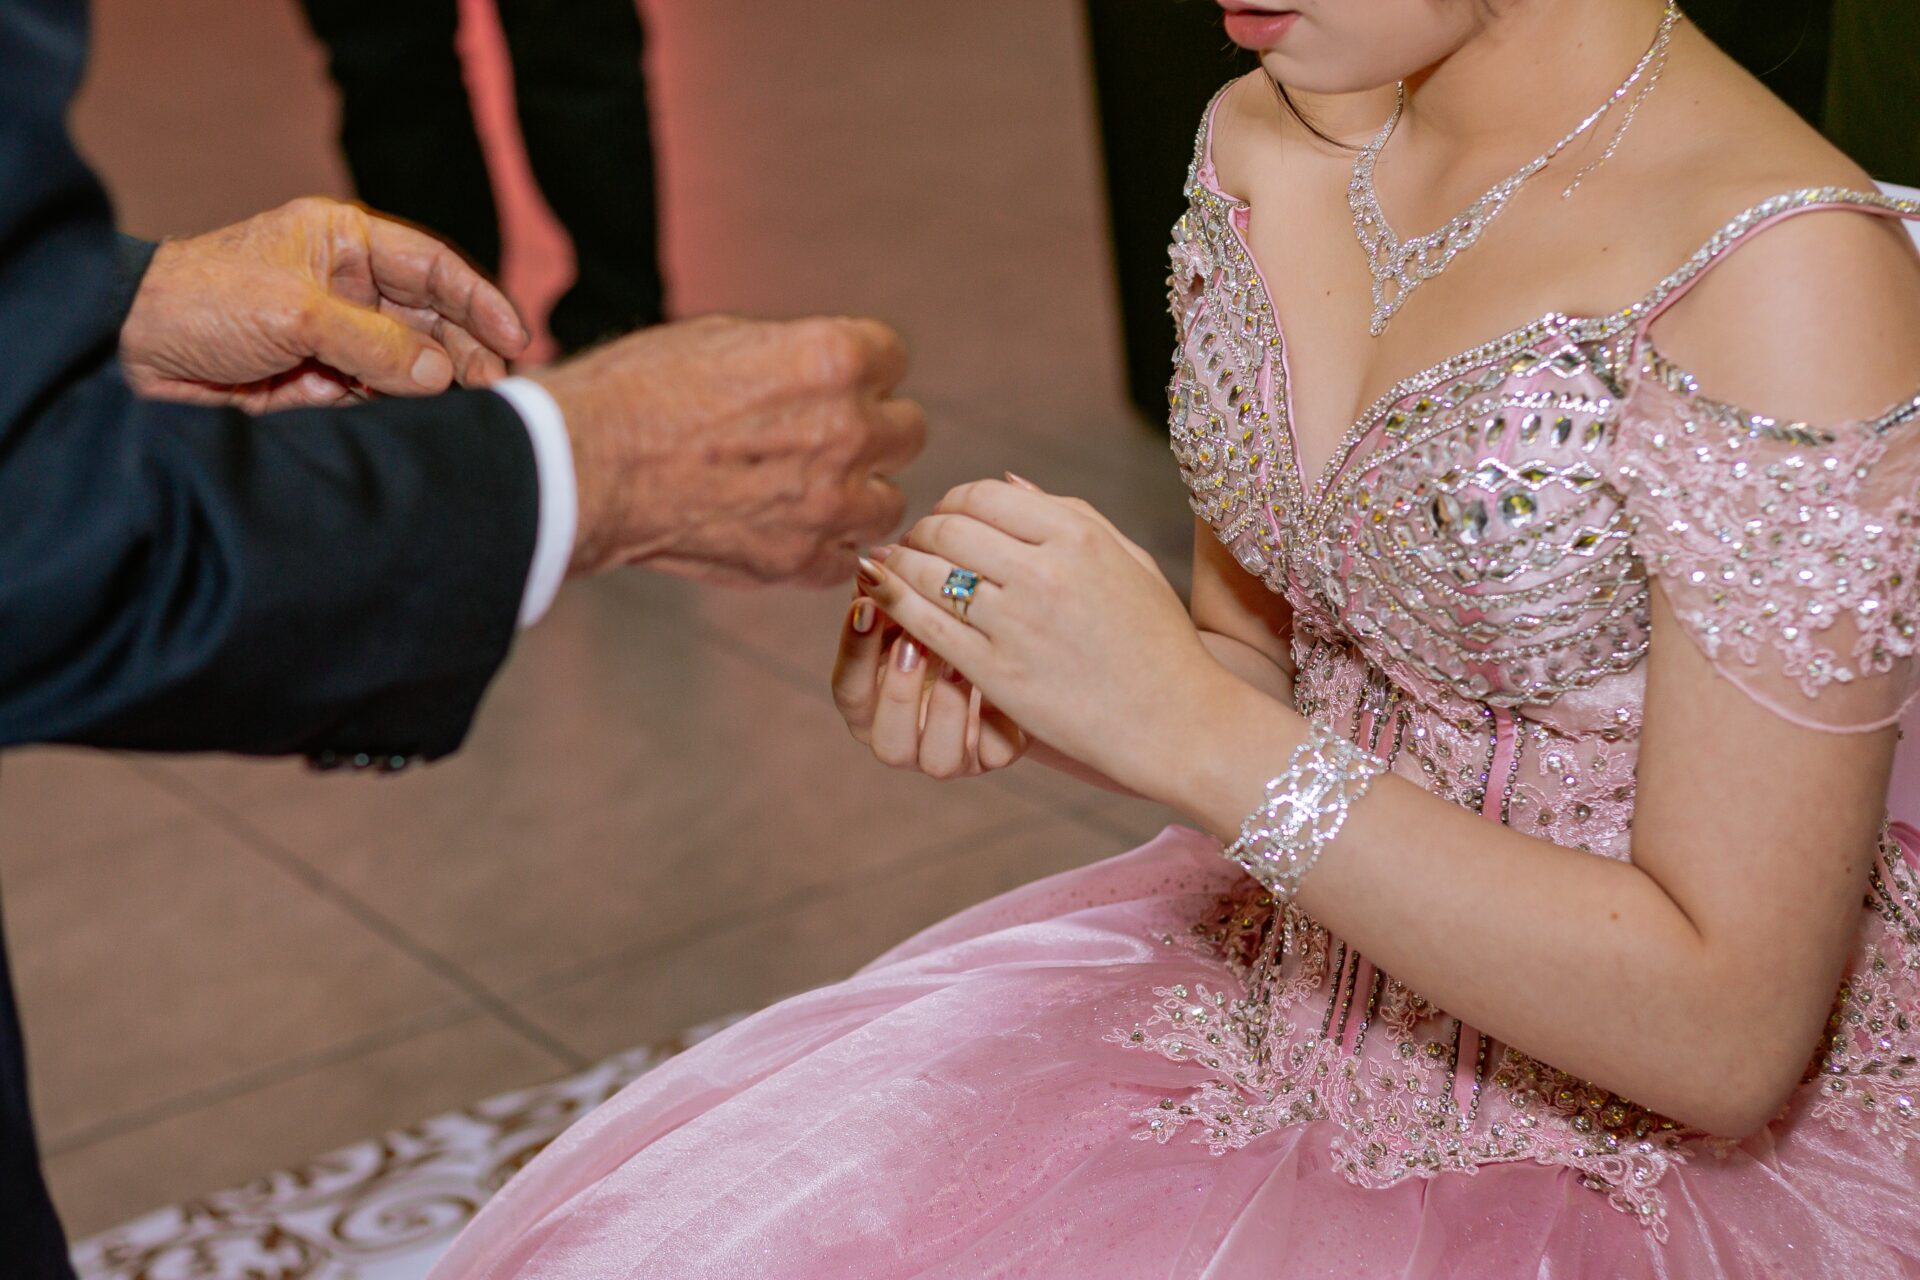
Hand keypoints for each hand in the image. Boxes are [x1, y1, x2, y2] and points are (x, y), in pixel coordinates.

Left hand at [120, 198, 528, 411]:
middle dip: (468, 353)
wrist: (128, 354)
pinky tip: (424, 427)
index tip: (517, 338)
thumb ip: (374, 344)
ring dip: (440, 390)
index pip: (433, 267)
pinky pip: (380, 400)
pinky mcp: (321, 385)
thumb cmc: (200, 302)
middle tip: (497, 391)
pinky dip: (403, 414)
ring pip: (413, 365)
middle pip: (433, 320)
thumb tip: (441, 376)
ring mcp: (337, 339)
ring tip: (470, 415)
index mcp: (344, 242)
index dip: (480, 299)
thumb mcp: (295, 312)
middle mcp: (348, 288)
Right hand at [538, 315, 924, 585]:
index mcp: (833, 358)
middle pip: (907, 431)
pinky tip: (787, 530)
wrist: (584, 467)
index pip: (894, 359)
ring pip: (889, 502)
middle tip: (823, 438)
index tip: (832, 383)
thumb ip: (796, 357)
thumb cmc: (638, 390)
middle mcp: (847, 430)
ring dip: (858, 494)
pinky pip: (847, 559)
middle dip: (871, 431)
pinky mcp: (801, 560)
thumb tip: (827, 377)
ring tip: (809, 489)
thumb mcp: (727, 337)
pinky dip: (824, 548)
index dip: (861, 370)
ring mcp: (829, 502)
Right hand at [831, 588, 1027, 778]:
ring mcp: (950, 755)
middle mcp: (905, 739)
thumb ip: (894, 598)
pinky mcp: (995, 755)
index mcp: (873, 705)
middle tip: (914, 641)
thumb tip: (874, 562)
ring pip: (939, 760)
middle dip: (899, 689)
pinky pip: (994, 752)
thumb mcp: (920, 610)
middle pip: (887, 742)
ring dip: (948, 705)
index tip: (866, 605)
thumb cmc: (950, 621)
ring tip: (959, 659)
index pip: (849, 690)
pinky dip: (996, 717)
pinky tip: (1001, 678)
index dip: (854, 650)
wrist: (1017, 650)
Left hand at [857, 477, 1223, 793]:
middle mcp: (1044, 571)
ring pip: (928, 571)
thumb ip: (1070, 512)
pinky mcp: (996, 672)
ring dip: (900, 564)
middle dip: (923, 531)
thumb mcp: (1129, 560)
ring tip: (893, 569)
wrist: (1176, 723)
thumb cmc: (1158, 641)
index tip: (947, 518)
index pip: (985, 494)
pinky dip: (893, 603)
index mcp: (1078, 535)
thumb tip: (1007, 479)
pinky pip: (924, 623)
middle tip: (915, 545)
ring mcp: (1017, 623)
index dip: (953, 501)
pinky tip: (879, 600)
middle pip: (950, 527)